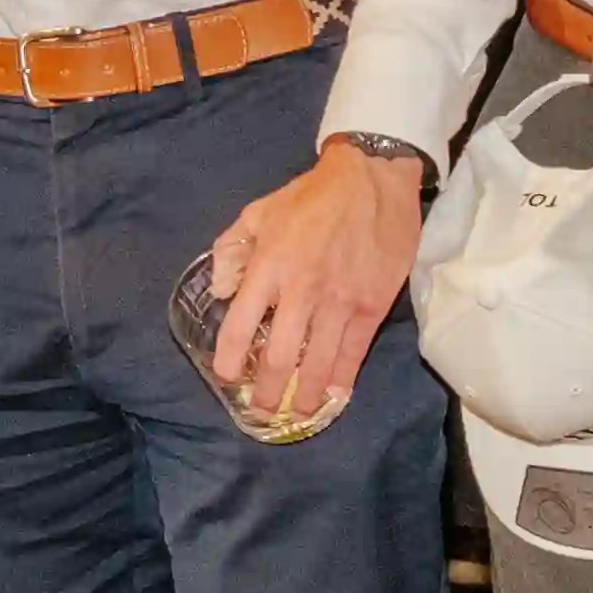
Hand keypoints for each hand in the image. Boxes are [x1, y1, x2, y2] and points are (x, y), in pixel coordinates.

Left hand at [202, 141, 427, 426]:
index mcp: (269, 266)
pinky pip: (354, 353)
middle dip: (269, 390)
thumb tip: (219, 289)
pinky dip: (342, 379)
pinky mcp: (372, 306)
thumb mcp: (259, 211)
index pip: (242, 324)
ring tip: (296, 412)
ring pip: (319, 363)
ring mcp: (340, 302)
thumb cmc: (311, 197)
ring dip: (305, 395)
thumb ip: (232, 248)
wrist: (371, 179)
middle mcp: (301, 290)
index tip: (228, 377)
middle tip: (263, 409)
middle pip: (281, 356)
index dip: (231, 358)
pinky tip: (333, 395)